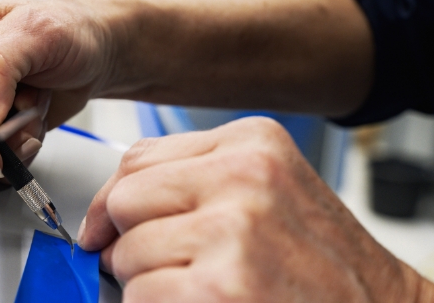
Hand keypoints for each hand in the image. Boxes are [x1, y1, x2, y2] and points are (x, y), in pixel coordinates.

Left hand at [78, 117, 433, 302]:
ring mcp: (233, 232)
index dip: (113, 201)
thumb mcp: (270, 192)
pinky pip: (140, 296)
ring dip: (149, 284)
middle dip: (130, 243)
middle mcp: (244, 177)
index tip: (107, 226)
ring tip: (206, 289)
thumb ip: (195, 183)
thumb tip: (106, 212)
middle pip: (125, 201)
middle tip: (173, 267)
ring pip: (126, 254)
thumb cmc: (327, 267)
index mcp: (252, 144)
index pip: (139, 157)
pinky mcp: (220, 288)